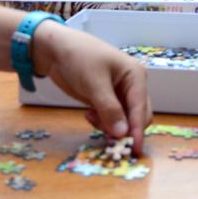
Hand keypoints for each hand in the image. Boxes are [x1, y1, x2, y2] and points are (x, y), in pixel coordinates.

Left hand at [32, 22, 151, 153]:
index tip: (133, 150)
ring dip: (111, 126)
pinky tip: (89, 115)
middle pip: (137, 116)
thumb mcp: (94, 83)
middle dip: (124, 129)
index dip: (137, 130)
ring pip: (124, 120)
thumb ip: (109, 109)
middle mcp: (132, 85)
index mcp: (135, 76)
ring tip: (92, 119)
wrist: (56, 49)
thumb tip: (122, 134)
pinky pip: (112, 118)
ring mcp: (119, 93)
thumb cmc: (79, 58)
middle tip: (106, 138)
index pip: (141, 109)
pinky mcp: (106, 99)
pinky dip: (103, 122)